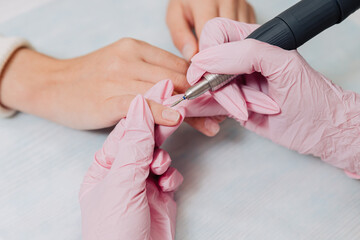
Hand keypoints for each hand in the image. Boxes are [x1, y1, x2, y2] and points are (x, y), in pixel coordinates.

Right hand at [0, 39, 223, 134]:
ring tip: (212, 124)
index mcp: (138, 49)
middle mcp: (131, 58)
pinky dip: (161, 110)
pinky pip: (140, 102)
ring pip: (165, 89)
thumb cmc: (89, 80)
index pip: (181, 65)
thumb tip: (181, 96)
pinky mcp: (107, 96)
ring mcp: (118, 75)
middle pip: (179, 77)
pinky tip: (177, 118)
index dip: (203, 83)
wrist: (49, 85)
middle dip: (204, 97)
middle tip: (224, 113)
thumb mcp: (122, 71)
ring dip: (192, 108)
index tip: (219, 99)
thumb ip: (150, 78)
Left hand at [79, 84, 183, 238]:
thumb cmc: (114, 231)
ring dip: (163, 158)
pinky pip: (171, 174)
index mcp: (105, 164)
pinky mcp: (160, 193)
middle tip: (178, 105)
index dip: (146, 108)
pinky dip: (172, 177)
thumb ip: (133, 143)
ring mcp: (142, 181)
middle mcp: (123, 170)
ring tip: (160, 168)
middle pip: (145, 138)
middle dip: (161, 127)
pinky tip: (167, 185)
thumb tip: (139, 105)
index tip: (164, 87)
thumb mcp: (122, 182)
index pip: (127, 128)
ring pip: (160, 154)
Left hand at [166, 0, 255, 60]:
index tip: (202, 67)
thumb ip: (181, 37)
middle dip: (220, 55)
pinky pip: (248, 34)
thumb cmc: (187, 2)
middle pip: (229, 38)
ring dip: (231, 50)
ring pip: (241, 38)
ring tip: (220, 58)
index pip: (211, 36)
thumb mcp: (175, 16)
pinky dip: (240, 44)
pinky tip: (229, 48)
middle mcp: (227, 1)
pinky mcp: (249, 10)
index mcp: (206, 2)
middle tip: (212, 67)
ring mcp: (241, 5)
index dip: (206, 55)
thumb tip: (191, 57)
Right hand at [187, 18, 359, 175]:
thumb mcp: (282, 65)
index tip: (203, 73)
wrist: (318, 131)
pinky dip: (225, 112)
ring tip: (255, 109)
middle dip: (222, 87)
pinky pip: (213, 107)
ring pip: (209, 88)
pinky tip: (247, 114)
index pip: (216, 34)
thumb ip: (246, 53)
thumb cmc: (310, 98)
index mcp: (253, 41)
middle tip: (239, 101)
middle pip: (208, 65)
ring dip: (231, 102)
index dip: (207, 53)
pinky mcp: (232, 104)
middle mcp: (240, 61)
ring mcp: (234, 83)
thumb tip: (207, 58)